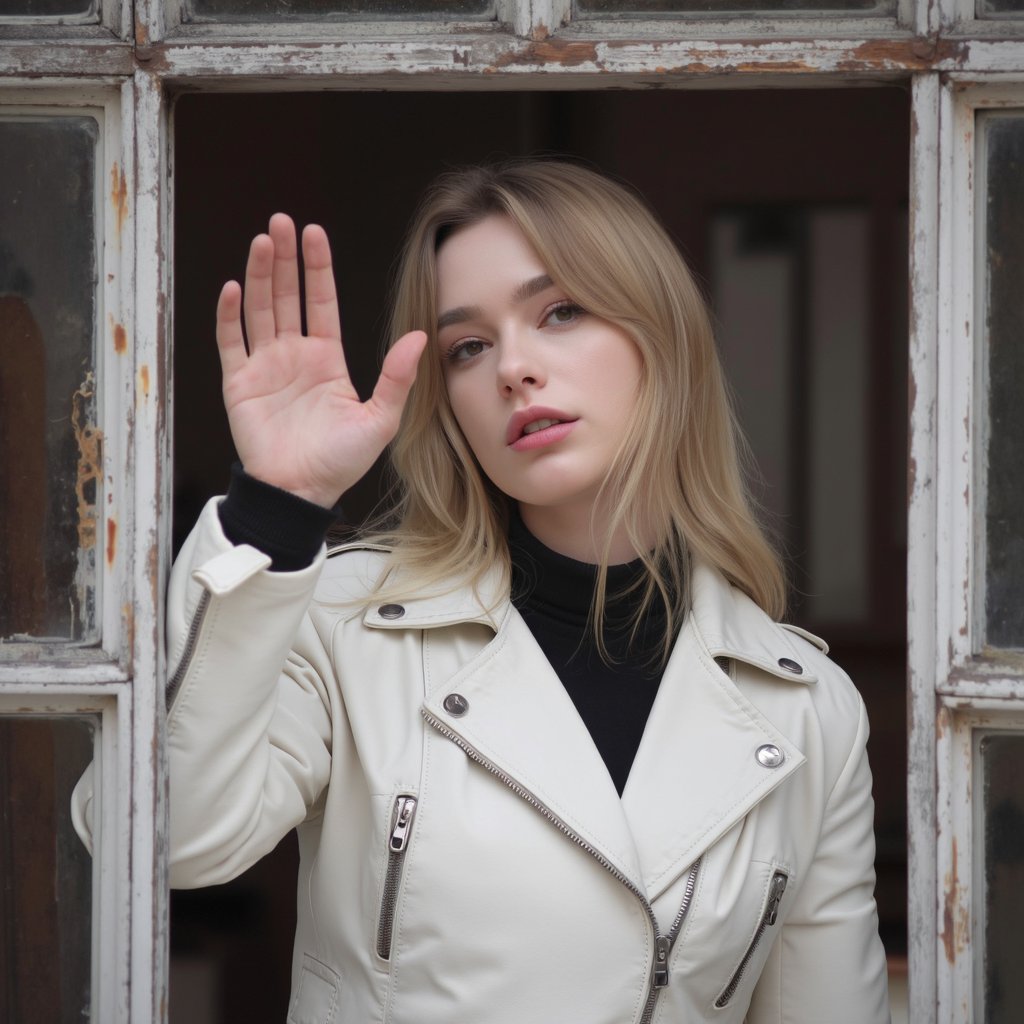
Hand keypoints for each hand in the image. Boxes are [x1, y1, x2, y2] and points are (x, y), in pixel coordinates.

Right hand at [215, 214, 426, 507]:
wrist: (302, 492)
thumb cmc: (342, 461)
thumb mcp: (379, 418)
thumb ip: (396, 377)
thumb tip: (420, 336)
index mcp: (326, 360)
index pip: (320, 302)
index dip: (317, 268)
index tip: (314, 233)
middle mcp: (294, 356)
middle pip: (286, 296)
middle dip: (284, 258)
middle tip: (280, 222)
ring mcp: (265, 367)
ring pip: (259, 310)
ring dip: (259, 275)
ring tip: (261, 241)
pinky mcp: (239, 384)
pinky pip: (231, 342)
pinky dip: (229, 315)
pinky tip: (234, 287)